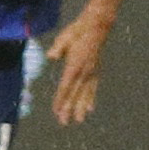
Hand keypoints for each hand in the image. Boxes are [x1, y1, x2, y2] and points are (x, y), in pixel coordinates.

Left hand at [44, 8, 112, 124]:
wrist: (97, 27)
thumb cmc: (77, 31)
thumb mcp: (64, 38)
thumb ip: (58, 48)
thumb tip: (51, 56)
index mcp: (75, 65)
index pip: (66, 86)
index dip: (61, 99)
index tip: (57, 111)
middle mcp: (84, 72)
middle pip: (75, 93)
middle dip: (69, 108)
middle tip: (64, 122)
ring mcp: (91, 72)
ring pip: (85, 94)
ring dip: (80, 107)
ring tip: (78, 120)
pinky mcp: (95, 71)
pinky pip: (93, 88)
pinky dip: (90, 98)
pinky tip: (90, 108)